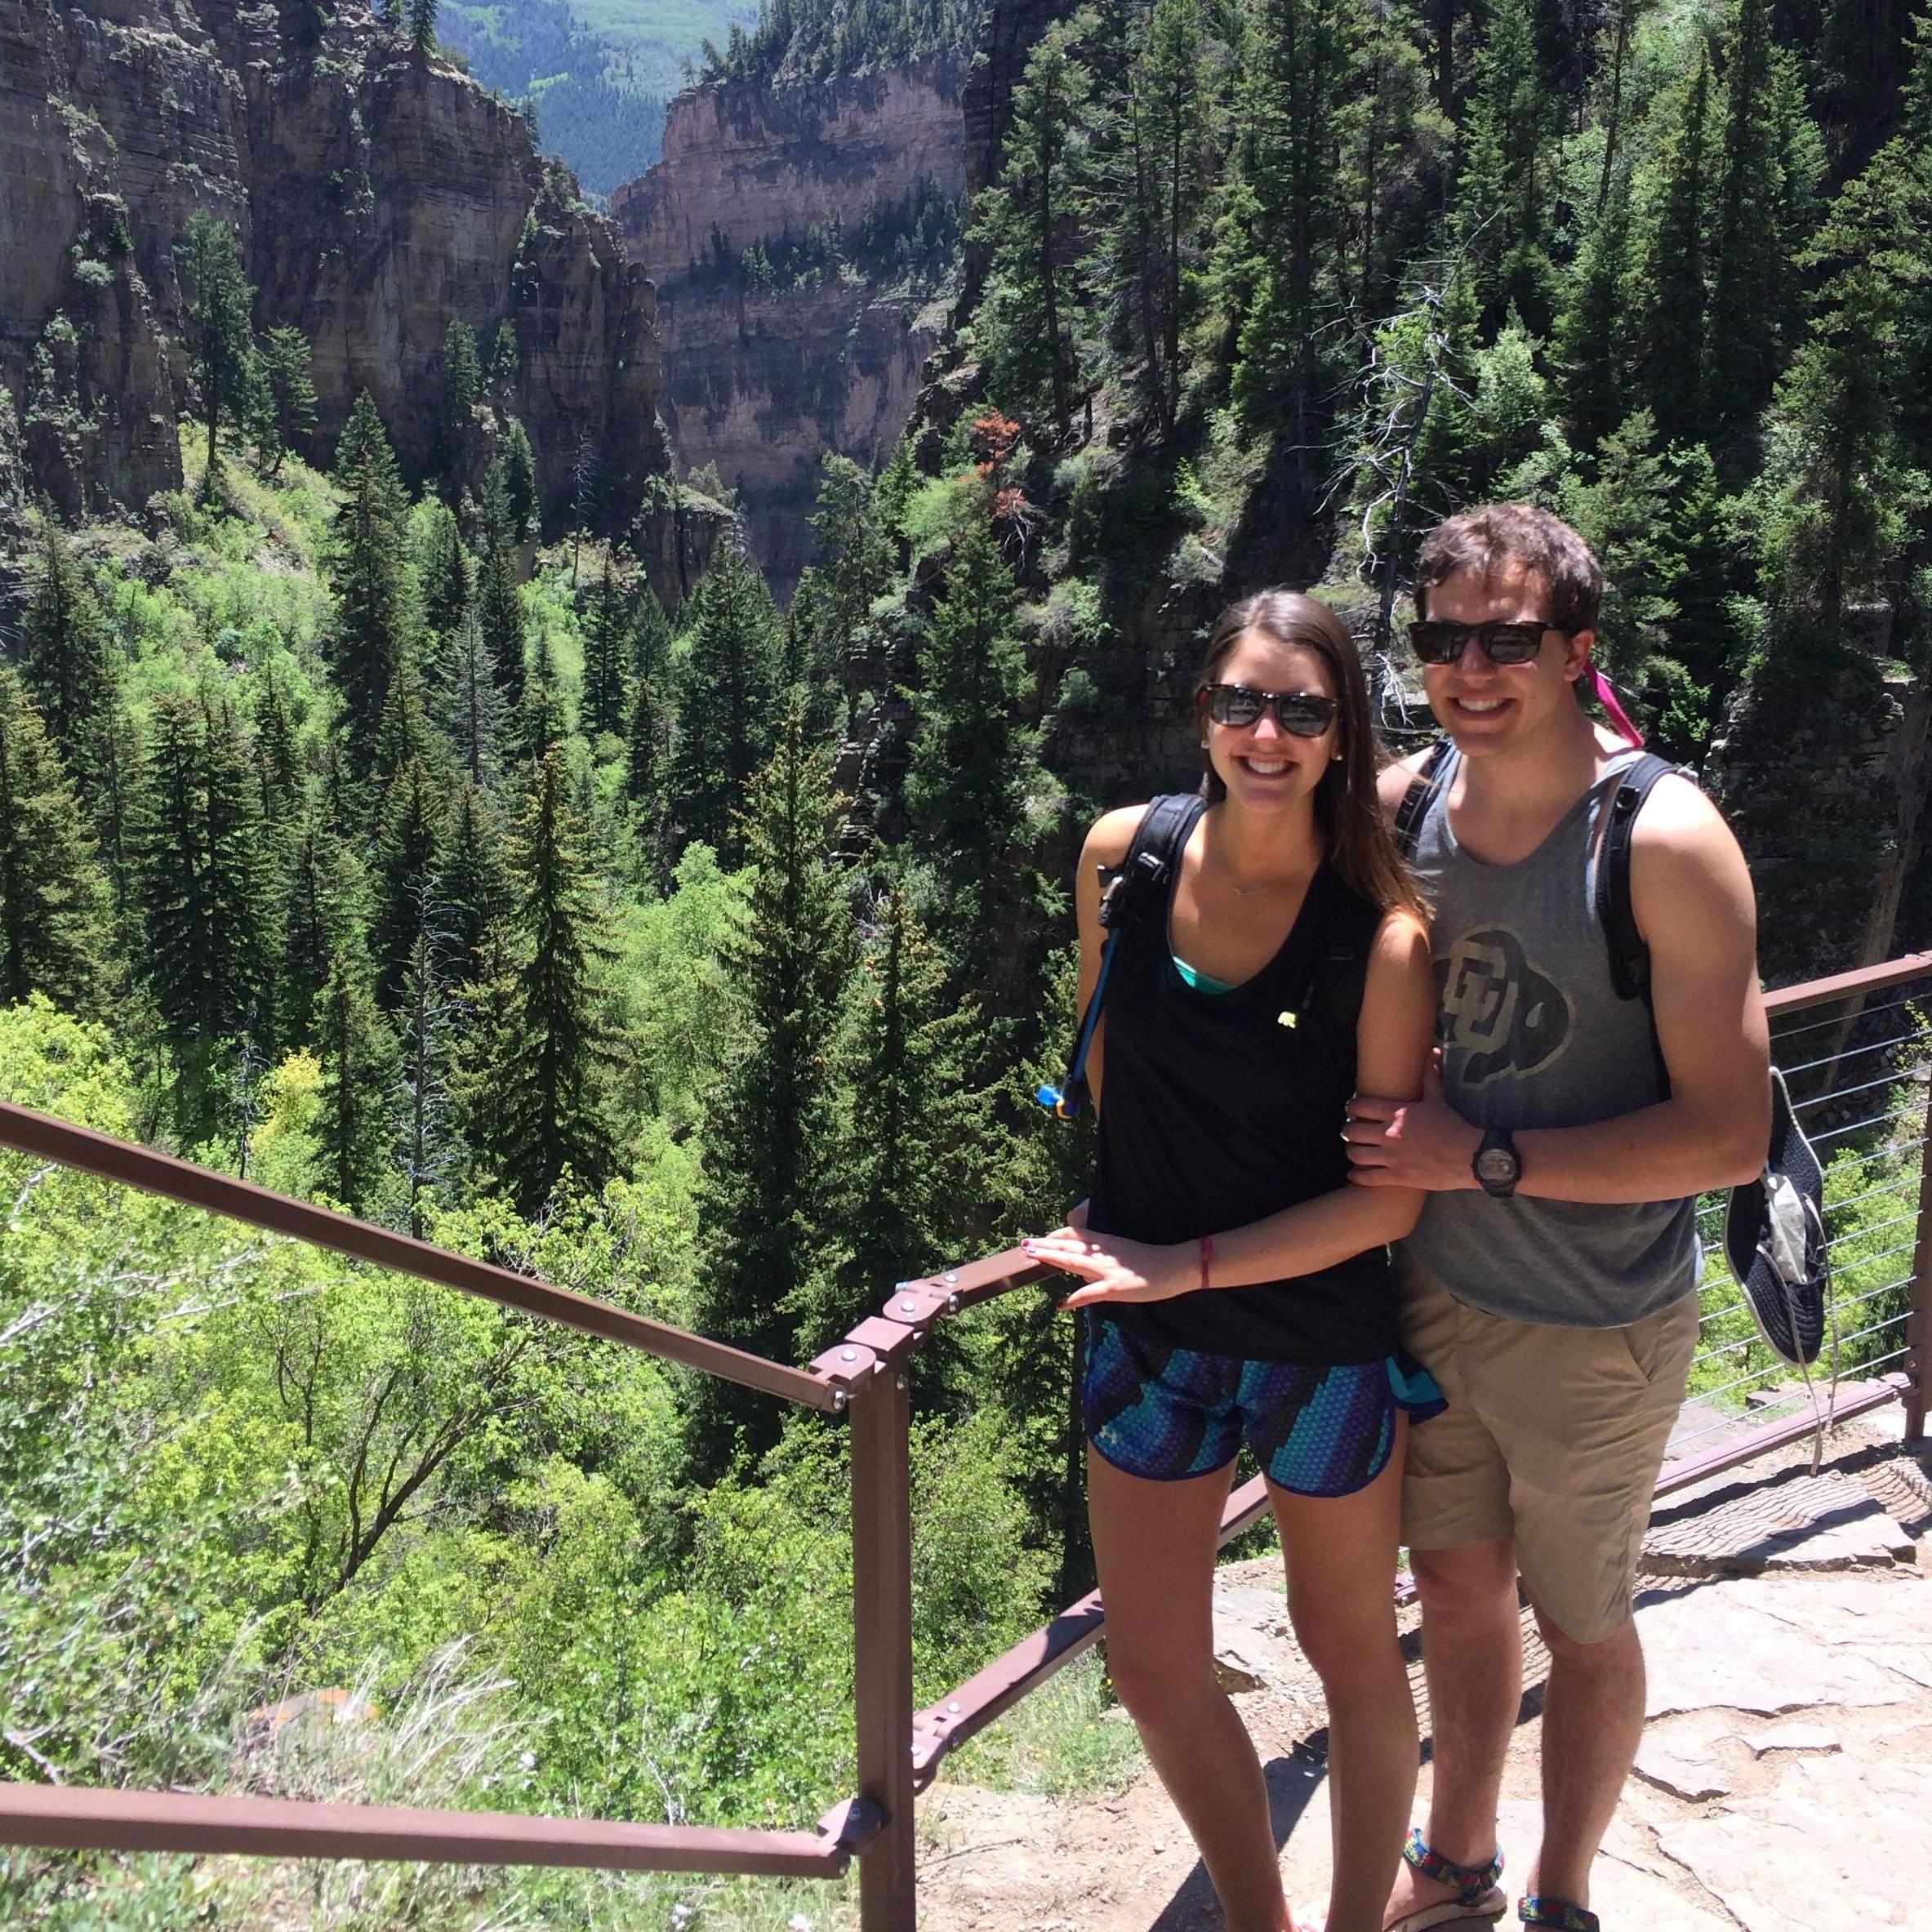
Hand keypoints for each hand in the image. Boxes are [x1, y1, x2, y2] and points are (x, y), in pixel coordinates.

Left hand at [1021, 1226, 1191, 1308]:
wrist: (1174, 1266)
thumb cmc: (1151, 1261)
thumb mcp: (1123, 1253)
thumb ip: (1101, 1259)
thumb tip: (1081, 1271)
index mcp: (1106, 1243)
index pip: (1075, 1235)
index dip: (1055, 1236)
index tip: (1040, 1238)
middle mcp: (1102, 1253)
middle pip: (1068, 1246)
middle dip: (1044, 1245)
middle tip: (1024, 1244)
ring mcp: (1107, 1270)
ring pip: (1073, 1261)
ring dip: (1051, 1258)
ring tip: (1031, 1256)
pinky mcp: (1114, 1288)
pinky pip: (1090, 1293)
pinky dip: (1074, 1299)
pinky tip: (1061, 1304)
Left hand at [1343, 1055, 1482, 1190]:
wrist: (1468, 1155)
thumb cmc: (1453, 1126)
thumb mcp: (1437, 1099)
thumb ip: (1429, 1077)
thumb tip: (1432, 1052)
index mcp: (1397, 1113)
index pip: (1360, 1106)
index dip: (1352, 1108)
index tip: (1352, 1110)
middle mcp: (1389, 1134)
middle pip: (1351, 1132)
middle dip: (1348, 1131)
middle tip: (1350, 1132)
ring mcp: (1392, 1156)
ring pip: (1356, 1155)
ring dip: (1351, 1152)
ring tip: (1353, 1151)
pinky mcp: (1398, 1176)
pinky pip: (1367, 1178)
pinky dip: (1357, 1176)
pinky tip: (1354, 1174)